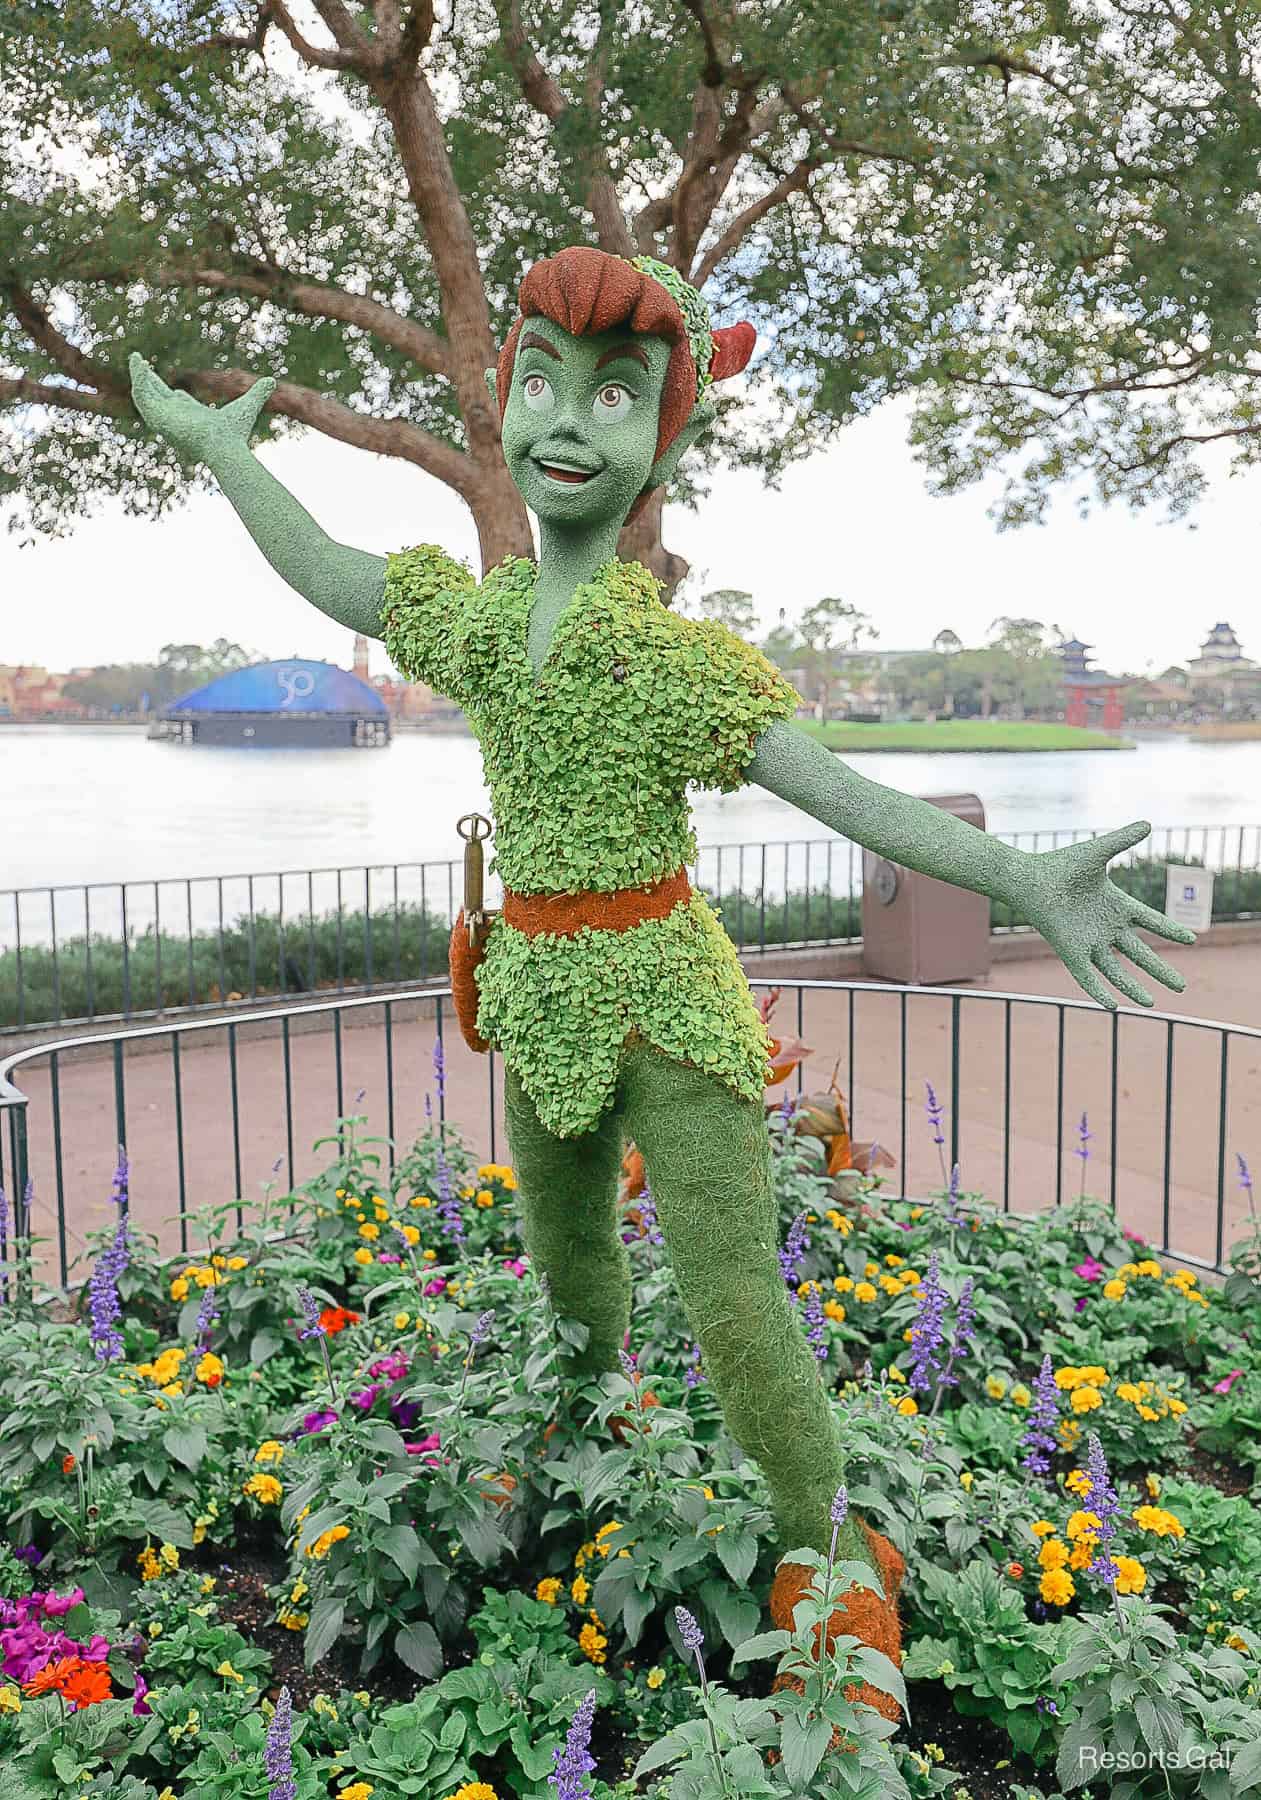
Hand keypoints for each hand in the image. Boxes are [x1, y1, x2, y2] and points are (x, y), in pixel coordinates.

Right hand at [129, 353, 274, 462]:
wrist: (224, 446)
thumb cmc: (234, 433)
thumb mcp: (247, 406)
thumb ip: (258, 393)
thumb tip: (272, 381)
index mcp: (191, 415)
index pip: (175, 401)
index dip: (169, 391)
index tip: (168, 383)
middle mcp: (175, 417)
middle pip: (156, 395)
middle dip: (147, 379)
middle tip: (140, 362)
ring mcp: (164, 418)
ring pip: (145, 394)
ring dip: (139, 375)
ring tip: (135, 358)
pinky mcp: (157, 417)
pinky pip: (142, 394)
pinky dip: (139, 378)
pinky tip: (139, 363)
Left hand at [1010, 821, 1194, 1009]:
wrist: (1029, 880)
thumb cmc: (1061, 865)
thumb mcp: (1099, 852)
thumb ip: (1123, 839)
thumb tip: (1148, 823)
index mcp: (1115, 905)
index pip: (1150, 921)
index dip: (1169, 930)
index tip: (1191, 939)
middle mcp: (1105, 928)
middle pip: (1140, 954)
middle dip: (1160, 970)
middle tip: (1182, 987)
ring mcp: (1088, 942)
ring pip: (1116, 971)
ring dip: (1134, 988)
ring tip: (1153, 1004)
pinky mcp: (1070, 952)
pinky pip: (1087, 976)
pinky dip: (1099, 991)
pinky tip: (1112, 1006)